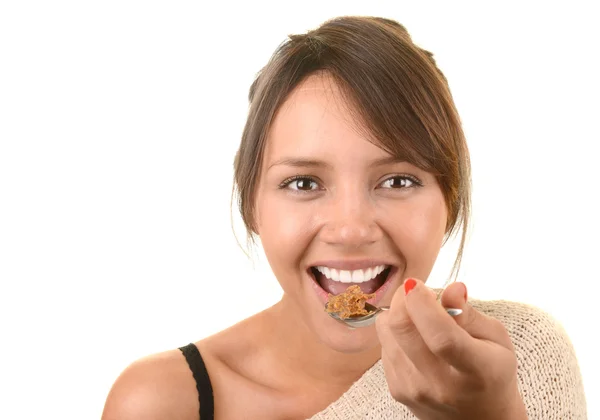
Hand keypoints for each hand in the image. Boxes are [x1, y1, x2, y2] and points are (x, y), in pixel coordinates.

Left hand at [375, 279, 526, 419]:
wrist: (479, 419)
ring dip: (399, 314)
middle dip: (403, 298)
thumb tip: (452, 288)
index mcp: (476, 370)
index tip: (417, 283)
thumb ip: (470, 313)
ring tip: (421, 320)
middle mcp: (441, 384)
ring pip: (387, 331)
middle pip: (402, 329)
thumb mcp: (496, 340)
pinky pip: (384, 345)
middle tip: (417, 291)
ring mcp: (414, 390)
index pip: (441, 336)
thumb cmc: (492, 372)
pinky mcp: (397, 390)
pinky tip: (416, 341)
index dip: (423, 303)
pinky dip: (396, 333)